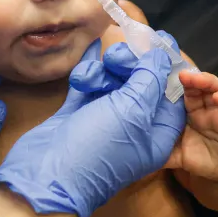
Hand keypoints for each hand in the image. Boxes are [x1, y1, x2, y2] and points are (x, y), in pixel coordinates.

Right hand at [0, 40, 184, 216]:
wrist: (45, 178)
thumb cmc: (97, 147)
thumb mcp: (132, 111)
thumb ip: (150, 79)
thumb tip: (161, 55)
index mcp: (157, 133)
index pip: (172, 93)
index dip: (167, 66)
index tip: (160, 38)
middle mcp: (134, 126)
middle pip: (141, 82)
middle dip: (131, 65)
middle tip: (118, 58)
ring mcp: (105, 120)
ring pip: (114, 81)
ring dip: (104, 71)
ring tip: (91, 77)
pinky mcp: (80, 114)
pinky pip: (90, 84)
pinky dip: (88, 72)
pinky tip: (85, 60)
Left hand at [166, 71, 217, 181]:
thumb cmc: (198, 155)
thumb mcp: (176, 154)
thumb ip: (160, 150)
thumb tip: (136, 152)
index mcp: (195, 110)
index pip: (190, 90)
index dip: (185, 82)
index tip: (176, 76)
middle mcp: (214, 109)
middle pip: (211, 85)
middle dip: (203, 80)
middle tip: (192, 78)